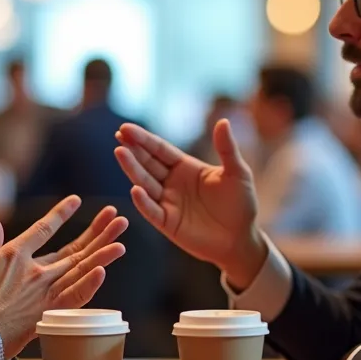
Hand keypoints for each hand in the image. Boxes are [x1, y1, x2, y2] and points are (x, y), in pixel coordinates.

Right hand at [0, 196, 126, 359]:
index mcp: (14, 256)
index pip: (43, 229)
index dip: (60, 214)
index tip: (76, 200)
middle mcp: (35, 272)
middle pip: (73, 249)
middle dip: (98, 231)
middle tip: (117, 217)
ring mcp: (44, 293)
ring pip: (80, 270)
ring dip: (102, 253)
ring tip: (122, 239)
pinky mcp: (47, 314)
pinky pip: (74, 298)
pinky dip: (90, 284)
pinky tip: (103, 272)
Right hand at [113, 120, 266, 288]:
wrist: (241, 239)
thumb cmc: (241, 204)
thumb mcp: (237, 173)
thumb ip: (227, 149)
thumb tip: (223, 121)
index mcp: (185, 167)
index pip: (159, 149)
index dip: (143, 139)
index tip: (125, 128)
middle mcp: (172, 183)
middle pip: (148, 163)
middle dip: (133, 150)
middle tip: (118, 136)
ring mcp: (168, 203)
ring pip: (145, 183)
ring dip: (133, 169)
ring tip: (120, 153)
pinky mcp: (167, 223)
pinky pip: (152, 210)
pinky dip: (143, 201)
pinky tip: (136, 189)